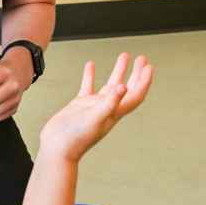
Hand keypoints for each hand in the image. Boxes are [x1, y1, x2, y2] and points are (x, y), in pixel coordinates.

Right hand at [38, 53, 153, 163]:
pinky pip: (88, 86)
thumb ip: (109, 102)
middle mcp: (108, 108)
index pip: (136, 95)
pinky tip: (90, 65)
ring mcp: (94, 106)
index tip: (149, 66)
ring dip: (118, 71)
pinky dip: (90, 75)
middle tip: (141, 59)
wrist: (57, 148)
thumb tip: (124, 87)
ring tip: (124, 57)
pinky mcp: (80, 104)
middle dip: (136, 73)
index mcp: (115, 112)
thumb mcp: (95, 118)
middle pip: (128, 88)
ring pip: (110, 85)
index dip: (144, 81)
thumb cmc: (76, 139)